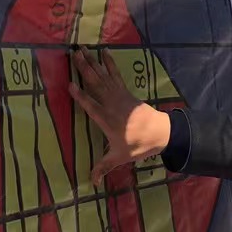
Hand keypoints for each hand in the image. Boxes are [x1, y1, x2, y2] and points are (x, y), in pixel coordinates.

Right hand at [68, 47, 171, 185]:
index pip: (90, 106)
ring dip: (92, 61)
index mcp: (106, 119)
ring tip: (82, 48)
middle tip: (73, 53)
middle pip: (95, 83)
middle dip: (84, 68)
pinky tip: (105, 52)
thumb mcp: (120, 157)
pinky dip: (109, 63)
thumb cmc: (138, 145)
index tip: (69, 84)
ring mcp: (119, 95)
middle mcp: (111, 104)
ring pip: (103, 75)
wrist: (161, 132)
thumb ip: (104, 167)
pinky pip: (115, 74)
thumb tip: (92, 183)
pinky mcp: (126, 91)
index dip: (80, 96)